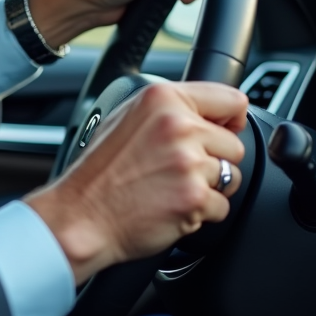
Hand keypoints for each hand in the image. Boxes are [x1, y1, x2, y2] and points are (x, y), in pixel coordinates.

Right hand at [24, 81, 247, 283]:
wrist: (81, 216)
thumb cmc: (98, 174)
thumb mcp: (124, 120)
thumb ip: (167, 111)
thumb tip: (208, 115)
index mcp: (161, 99)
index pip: (231, 100)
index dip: (230, 120)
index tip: (222, 132)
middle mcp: (178, 125)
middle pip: (234, 144)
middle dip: (213, 160)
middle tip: (176, 170)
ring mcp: (188, 162)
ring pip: (230, 176)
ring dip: (208, 188)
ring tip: (170, 188)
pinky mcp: (195, 197)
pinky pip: (222, 206)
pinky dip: (201, 212)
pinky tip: (170, 206)